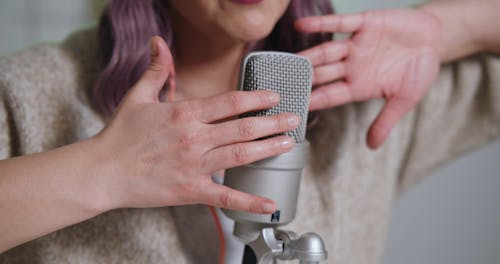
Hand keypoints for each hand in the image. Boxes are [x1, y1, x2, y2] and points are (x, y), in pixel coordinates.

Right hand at [95, 36, 298, 213]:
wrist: (102, 171)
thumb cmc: (120, 134)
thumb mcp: (138, 97)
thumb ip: (157, 71)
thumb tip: (159, 43)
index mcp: (184, 114)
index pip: (229, 102)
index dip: (255, 98)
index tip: (274, 97)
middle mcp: (194, 139)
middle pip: (243, 128)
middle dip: (273, 122)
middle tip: (294, 119)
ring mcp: (194, 165)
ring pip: (241, 156)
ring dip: (269, 148)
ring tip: (288, 143)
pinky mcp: (191, 190)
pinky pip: (225, 197)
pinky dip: (249, 201)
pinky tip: (268, 203)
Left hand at [296, 9, 441, 147]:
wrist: (435, 39)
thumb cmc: (419, 70)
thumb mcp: (405, 100)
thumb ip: (385, 121)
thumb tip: (372, 147)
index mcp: (358, 86)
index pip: (330, 96)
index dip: (312, 101)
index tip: (293, 109)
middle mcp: (352, 66)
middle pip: (322, 74)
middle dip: (304, 80)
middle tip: (281, 86)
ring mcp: (355, 45)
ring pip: (326, 52)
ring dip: (308, 56)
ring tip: (289, 60)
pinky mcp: (363, 24)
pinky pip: (339, 23)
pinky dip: (321, 23)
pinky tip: (301, 25)